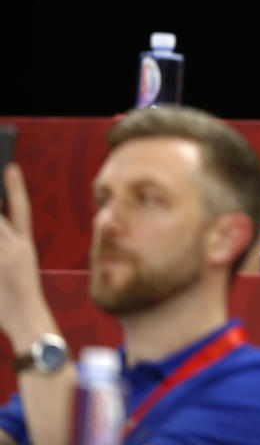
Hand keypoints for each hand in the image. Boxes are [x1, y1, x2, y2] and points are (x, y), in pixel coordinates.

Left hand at [0, 163, 50, 346]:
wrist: (27, 321)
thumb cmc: (17, 300)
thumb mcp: (16, 268)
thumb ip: (5, 250)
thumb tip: (2, 234)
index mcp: (24, 246)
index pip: (20, 208)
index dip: (15, 187)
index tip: (10, 168)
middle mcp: (15, 247)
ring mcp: (4, 257)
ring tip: (0, 248)